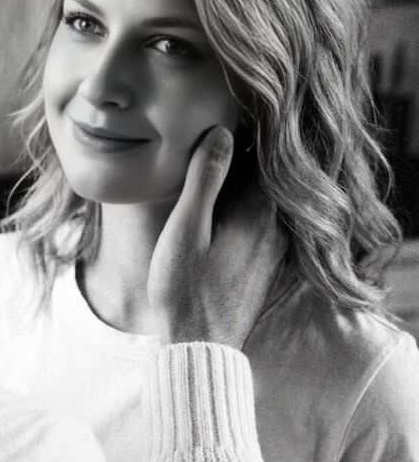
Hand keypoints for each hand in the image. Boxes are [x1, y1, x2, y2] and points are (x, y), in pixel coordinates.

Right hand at [147, 126, 286, 347]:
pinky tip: (219, 206)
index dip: (245, 130)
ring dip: (243, 180)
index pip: (265, 154)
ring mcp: (274, 248)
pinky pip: (261, 220)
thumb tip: (222, 132)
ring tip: (212, 162)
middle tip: (215, 130)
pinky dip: (244, 205)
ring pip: (264, 199)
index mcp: (260, 212)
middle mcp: (276, 227)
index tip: (224, 114)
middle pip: (266, 174)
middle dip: (244, 152)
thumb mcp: (186, 229)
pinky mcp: (265, 264)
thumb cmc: (186, 290)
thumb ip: (205, 179)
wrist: (199, 347)